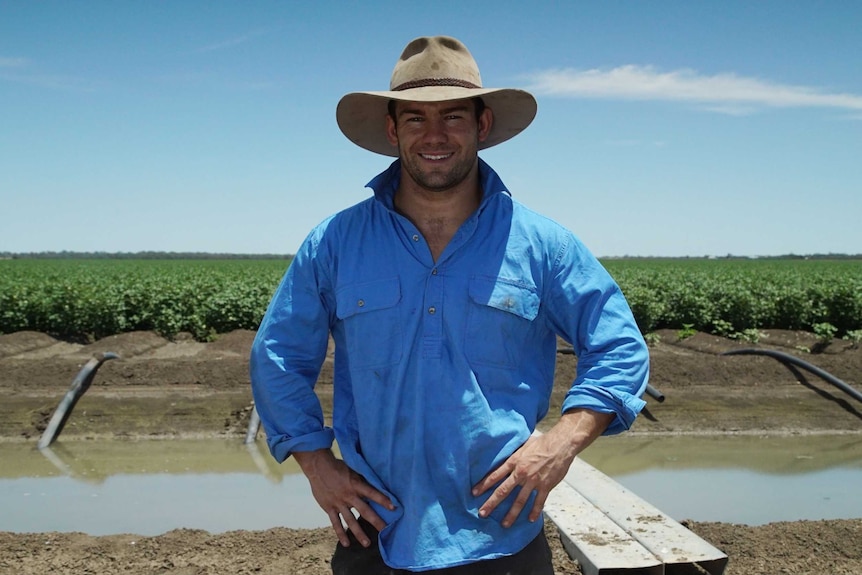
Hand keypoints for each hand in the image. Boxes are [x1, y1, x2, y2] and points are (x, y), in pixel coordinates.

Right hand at [294, 449, 394, 547]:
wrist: (318, 466)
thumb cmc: (338, 466)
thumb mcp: (353, 470)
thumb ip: (362, 480)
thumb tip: (377, 485)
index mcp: (355, 484)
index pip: (372, 493)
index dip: (383, 500)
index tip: (394, 507)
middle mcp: (348, 495)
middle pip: (364, 510)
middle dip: (376, 521)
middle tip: (385, 531)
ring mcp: (338, 503)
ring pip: (350, 521)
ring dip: (359, 533)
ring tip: (367, 544)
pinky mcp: (329, 508)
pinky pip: (335, 523)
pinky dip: (340, 534)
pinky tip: (346, 544)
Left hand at [471, 409, 613, 527]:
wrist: (561, 444)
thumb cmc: (542, 442)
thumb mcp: (523, 445)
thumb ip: (514, 455)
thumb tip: (505, 458)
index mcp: (514, 461)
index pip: (495, 475)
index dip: (484, 485)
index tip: (474, 493)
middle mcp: (521, 473)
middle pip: (503, 491)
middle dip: (491, 503)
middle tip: (482, 513)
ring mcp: (533, 481)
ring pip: (520, 501)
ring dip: (511, 514)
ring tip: (505, 524)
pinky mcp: (546, 486)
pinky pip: (539, 502)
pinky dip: (534, 511)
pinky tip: (530, 519)